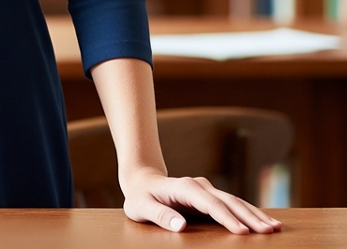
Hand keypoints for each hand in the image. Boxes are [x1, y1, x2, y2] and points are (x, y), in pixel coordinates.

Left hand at [121, 167, 282, 233]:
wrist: (142, 182)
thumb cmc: (140, 197)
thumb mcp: (141, 207)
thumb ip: (160, 215)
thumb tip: (181, 227)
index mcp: (184, 187)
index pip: (209, 203)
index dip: (225, 217)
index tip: (242, 232)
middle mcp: (199, 185)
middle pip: (228, 200)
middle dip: (249, 216)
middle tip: (270, 232)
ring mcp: (207, 189)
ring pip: (235, 201)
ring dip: (255, 214)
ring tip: (275, 228)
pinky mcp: (211, 196)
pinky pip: (233, 204)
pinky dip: (250, 213)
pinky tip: (264, 222)